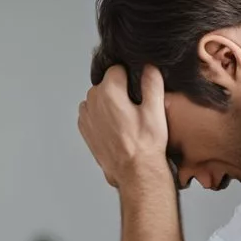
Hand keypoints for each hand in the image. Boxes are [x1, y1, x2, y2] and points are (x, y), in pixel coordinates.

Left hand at [78, 65, 168, 188]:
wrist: (135, 172)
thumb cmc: (145, 146)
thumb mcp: (155, 111)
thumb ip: (152, 84)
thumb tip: (150, 67)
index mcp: (109, 91)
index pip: (117, 69)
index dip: (130, 78)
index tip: (138, 93)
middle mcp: (93, 101)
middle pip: (107, 84)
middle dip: (119, 92)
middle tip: (135, 111)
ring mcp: (86, 116)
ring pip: (99, 99)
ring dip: (110, 105)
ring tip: (126, 123)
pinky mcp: (85, 129)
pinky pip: (92, 114)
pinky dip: (102, 117)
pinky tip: (116, 129)